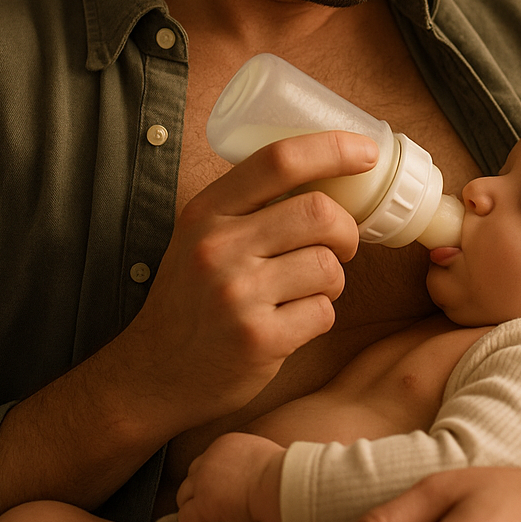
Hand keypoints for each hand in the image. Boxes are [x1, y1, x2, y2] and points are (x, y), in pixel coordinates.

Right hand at [111, 131, 371, 437]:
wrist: (153, 373)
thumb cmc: (192, 296)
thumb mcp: (202, 234)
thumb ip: (251, 204)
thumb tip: (330, 173)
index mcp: (208, 211)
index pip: (279, 160)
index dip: (332, 148)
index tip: (367, 152)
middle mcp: (219, 247)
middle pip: (319, 212)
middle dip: (346, 229)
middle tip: (341, 244)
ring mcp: (238, 295)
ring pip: (328, 266)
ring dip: (332, 278)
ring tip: (307, 289)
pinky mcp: (258, 340)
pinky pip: (323, 312)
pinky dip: (320, 315)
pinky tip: (293, 321)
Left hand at [176, 432, 285, 521]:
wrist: (277, 480)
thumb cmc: (278, 468)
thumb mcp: (259, 451)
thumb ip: (246, 456)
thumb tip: (251, 467)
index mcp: (223, 444)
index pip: (207, 460)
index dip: (212, 476)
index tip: (222, 486)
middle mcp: (209, 459)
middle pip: (192, 475)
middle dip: (198, 488)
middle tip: (211, 501)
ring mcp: (203, 481)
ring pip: (183, 495)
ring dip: (192, 505)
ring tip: (206, 516)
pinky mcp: (202, 504)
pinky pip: (184, 518)